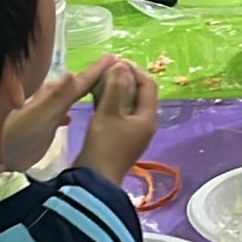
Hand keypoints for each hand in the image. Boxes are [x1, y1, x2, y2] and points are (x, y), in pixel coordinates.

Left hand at [4, 56, 112, 170]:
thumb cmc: (18, 136)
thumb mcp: (40, 115)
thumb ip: (58, 96)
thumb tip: (74, 72)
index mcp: (52, 94)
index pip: (80, 80)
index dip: (97, 70)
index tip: (116, 59)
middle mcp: (49, 100)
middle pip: (76, 86)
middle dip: (93, 78)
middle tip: (114, 70)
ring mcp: (45, 114)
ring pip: (68, 99)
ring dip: (82, 93)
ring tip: (98, 89)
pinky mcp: (41, 129)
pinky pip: (61, 114)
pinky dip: (68, 111)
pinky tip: (71, 118)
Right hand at [75, 58, 160, 179]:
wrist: (93, 180)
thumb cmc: (104, 146)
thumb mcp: (108, 113)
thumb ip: (115, 87)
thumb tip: (122, 65)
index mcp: (147, 118)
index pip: (148, 86)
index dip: (134, 70)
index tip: (117, 61)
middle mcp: (143, 124)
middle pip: (138, 94)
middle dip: (124, 78)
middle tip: (107, 68)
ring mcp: (131, 133)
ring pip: (126, 103)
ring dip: (115, 90)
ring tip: (99, 78)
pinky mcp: (118, 138)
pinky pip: (117, 114)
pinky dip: (109, 102)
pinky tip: (94, 95)